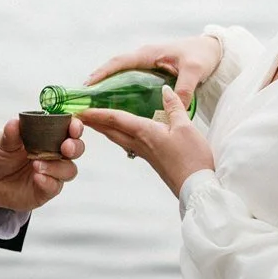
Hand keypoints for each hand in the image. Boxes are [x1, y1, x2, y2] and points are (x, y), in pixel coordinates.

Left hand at [0, 115, 84, 213]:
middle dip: (75, 147)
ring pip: (69, 170)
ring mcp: (52, 172)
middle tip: (65, 147)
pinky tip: (37, 177)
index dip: (75, 126)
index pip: (68, 128)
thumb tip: (15, 123)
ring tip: (37, 165)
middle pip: (76, 149)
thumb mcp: (1, 141)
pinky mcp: (46, 190)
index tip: (73, 126)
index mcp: (48, 134)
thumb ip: (11, 134)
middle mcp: (55, 152)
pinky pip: (54, 187)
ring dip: (57, 167)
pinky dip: (48, 181)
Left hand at [83, 88, 215, 197]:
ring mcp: (145, 154)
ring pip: (119, 138)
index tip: (81, 108)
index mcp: (145, 133)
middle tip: (80, 115)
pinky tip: (123, 134)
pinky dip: (119, 135)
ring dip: (105, 129)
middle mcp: (140, 144)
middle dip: (95, 122)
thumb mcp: (185, 127)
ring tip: (96, 122)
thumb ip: (174, 107)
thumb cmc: (192, 159)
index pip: (115, 119)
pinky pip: (129, 144)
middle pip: (112, 130)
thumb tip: (165, 90)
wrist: (196, 188)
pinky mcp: (152, 160)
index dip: (97, 112)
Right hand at [85, 33, 223, 105]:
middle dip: (100, 80)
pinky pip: (132, 79)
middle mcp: (145, 57)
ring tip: (96, 102)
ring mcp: (149, 63)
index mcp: (150, 53)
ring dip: (109, 85)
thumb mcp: (194, 71)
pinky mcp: (153, 71)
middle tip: (85, 98)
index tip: (88, 84)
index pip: (120, 62)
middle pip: (116, 68)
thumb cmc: (202, 55)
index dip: (103, 73)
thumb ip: (184, 88)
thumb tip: (174, 108)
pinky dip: (122, 88)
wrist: (214, 50)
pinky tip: (119, 102)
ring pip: (123, 74)